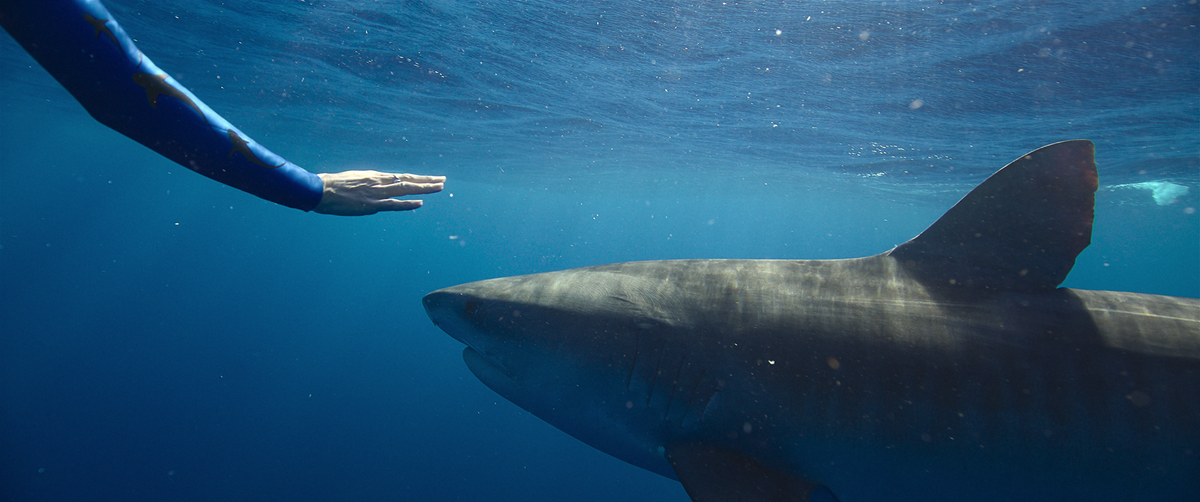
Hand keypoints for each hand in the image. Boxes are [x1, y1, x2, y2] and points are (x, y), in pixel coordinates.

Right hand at [313, 171, 445, 215]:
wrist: (320, 190)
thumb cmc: (333, 185)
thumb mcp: (355, 180)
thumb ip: (368, 184)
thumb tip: (376, 187)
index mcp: (375, 177)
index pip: (402, 177)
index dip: (417, 178)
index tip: (431, 177)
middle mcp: (379, 182)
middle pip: (408, 180)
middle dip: (427, 180)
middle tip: (443, 180)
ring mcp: (376, 193)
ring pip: (405, 188)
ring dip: (424, 188)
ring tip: (440, 187)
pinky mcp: (371, 205)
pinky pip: (393, 204)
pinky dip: (407, 204)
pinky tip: (420, 203)